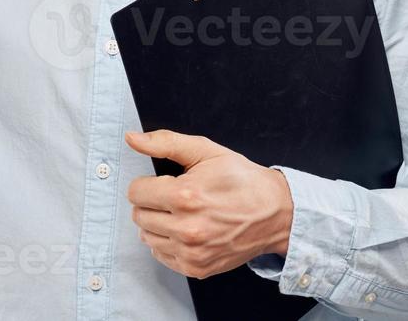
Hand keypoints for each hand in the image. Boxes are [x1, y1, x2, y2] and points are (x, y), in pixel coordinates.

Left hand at [124, 129, 293, 278]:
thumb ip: (165, 143)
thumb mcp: (206, 151)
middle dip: (152, 202)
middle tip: (175, 197)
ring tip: (182, 213)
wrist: (275, 212)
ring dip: (158, 223)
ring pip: (146, 236)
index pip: (135, 192)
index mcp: (185, 197)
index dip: (148, 183)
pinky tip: (187, 230)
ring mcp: (191, 252)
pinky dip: (168, 242)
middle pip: (138, 215)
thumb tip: (133, 139)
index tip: (164, 182)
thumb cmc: (242, 180)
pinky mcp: (196, 268)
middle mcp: (186, 229)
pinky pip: (161, 255)